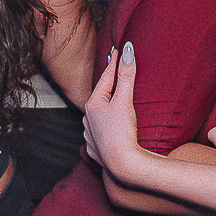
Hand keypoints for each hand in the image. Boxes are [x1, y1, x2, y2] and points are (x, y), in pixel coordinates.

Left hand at [82, 43, 141, 175]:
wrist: (121, 165)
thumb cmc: (122, 133)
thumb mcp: (125, 100)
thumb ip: (126, 74)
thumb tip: (127, 49)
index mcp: (93, 104)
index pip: (106, 78)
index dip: (113, 63)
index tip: (116, 49)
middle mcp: (88, 118)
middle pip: (100, 95)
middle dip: (108, 83)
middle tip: (114, 70)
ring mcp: (90, 134)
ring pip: (97, 114)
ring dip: (105, 104)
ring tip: (112, 98)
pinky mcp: (96, 148)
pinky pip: (98, 130)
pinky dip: (104, 124)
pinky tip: (107, 125)